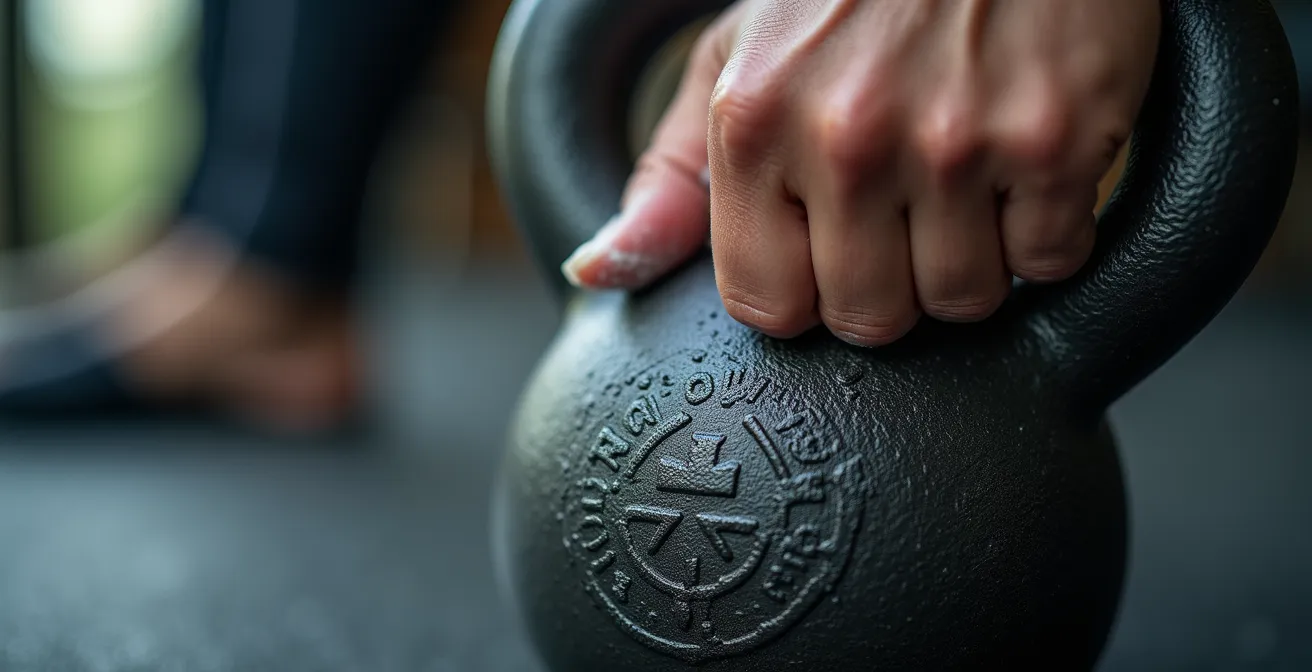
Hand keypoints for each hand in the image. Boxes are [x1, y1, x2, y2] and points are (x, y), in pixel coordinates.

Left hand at [561, 0, 1159, 345]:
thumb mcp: (733, 65)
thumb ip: (669, 180)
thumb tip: (597, 270)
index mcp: (754, 121)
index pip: (768, 304)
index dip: (804, 290)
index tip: (826, 250)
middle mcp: (847, 135)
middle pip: (868, 318)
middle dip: (888, 282)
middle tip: (904, 210)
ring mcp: (957, 139)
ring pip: (963, 301)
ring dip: (970, 259)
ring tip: (965, 180)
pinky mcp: (1057, 137)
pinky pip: (1052, 262)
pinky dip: (1044, 230)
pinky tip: (1024, 162)